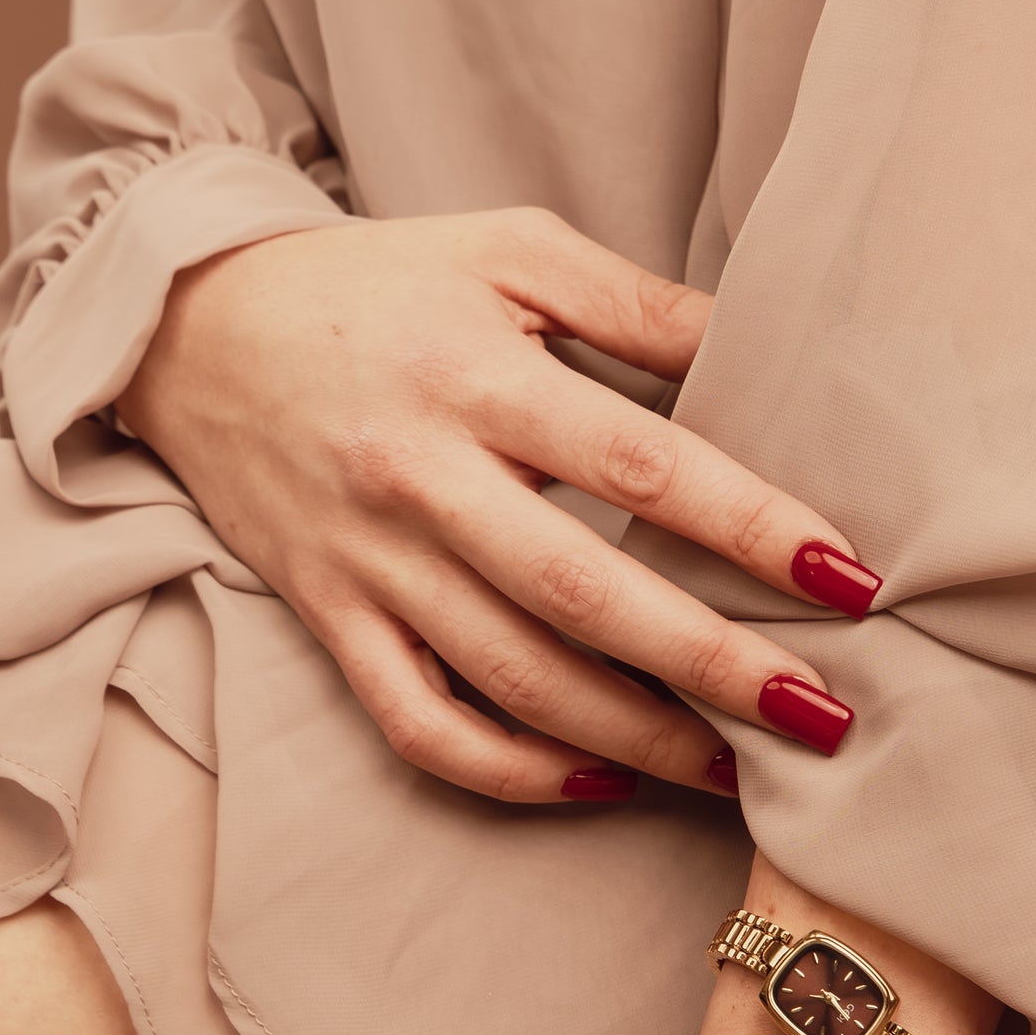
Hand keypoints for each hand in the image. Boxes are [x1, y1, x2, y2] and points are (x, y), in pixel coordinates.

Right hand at [118, 209, 874, 802]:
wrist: (187, 321)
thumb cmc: (377, 286)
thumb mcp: (507, 251)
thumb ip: (637, 305)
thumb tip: (769, 351)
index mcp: (477, 375)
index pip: (640, 463)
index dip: (750, 525)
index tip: (848, 578)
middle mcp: (420, 478)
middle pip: (585, 595)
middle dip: (714, 665)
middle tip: (821, 716)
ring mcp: (369, 562)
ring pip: (512, 678)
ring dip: (635, 739)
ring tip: (737, 773)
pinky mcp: (329, 618)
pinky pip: (420, 723)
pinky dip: (511, 770)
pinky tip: (599, 782)